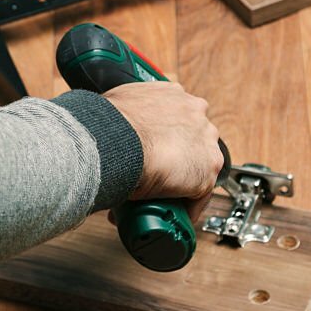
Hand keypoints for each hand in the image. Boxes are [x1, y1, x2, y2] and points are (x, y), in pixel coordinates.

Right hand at [104, 82, 222, 222]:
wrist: (117, 141)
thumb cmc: (109, 124)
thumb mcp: (114, 106)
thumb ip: (120, 114)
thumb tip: (103, 131)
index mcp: (173, 95)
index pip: (177, 118)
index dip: (165, 139)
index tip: (154, 153)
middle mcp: (195, 112)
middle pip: (193, 141)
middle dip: (176, 160)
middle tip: (155, 177)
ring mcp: (205, 140)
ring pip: (199, 167)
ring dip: (183, 183)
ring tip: (162, 200)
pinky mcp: (207, 168)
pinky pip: (200, 194)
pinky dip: (186, 207)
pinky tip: (171, 215)